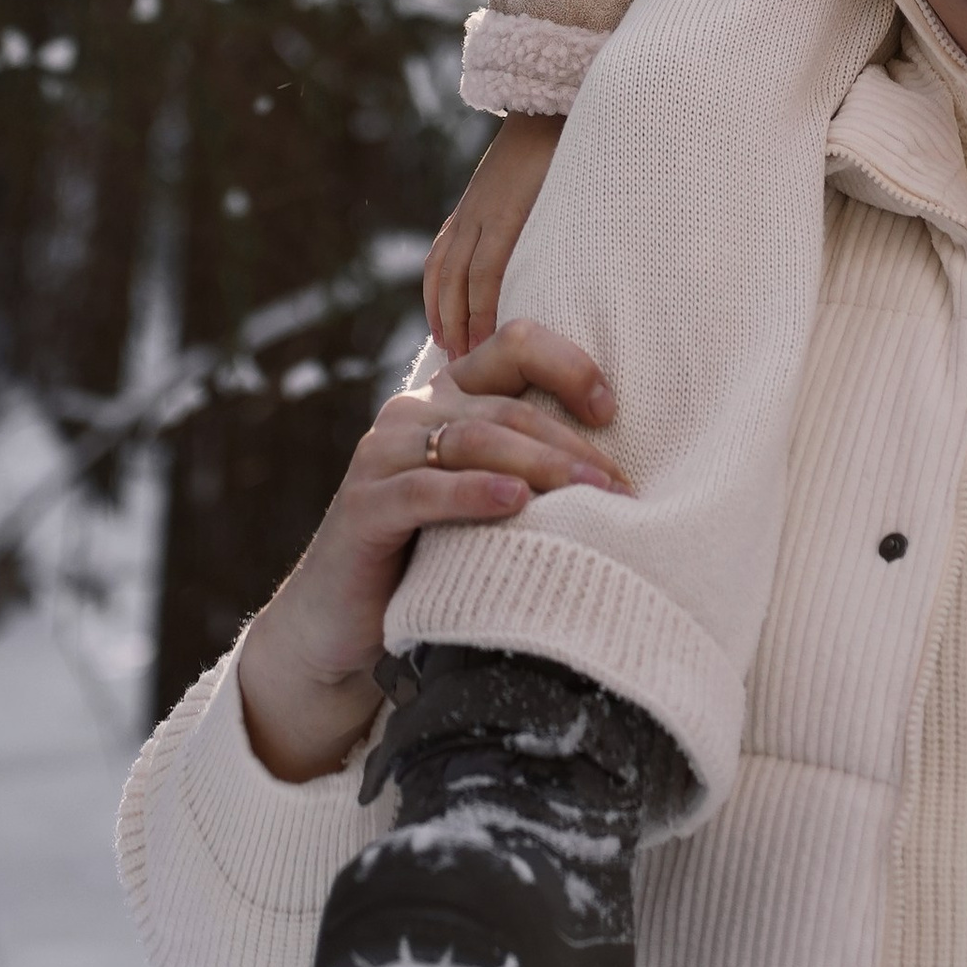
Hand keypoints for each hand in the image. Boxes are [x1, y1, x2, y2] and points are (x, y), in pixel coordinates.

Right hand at [234, 320, 625, 782]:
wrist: (341, 622)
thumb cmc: (431, 556)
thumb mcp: (483, 498)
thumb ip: (527, 464)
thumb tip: (626, 466)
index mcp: (447, 396)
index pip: (512, 344)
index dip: (567, 363)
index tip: (613, 409)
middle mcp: (412, 411)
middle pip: (505, 405)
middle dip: (569, 441)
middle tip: (619, 484)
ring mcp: (381, 455)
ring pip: (473, 440)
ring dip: (539, 465)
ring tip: (588, 495)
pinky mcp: (363, 507)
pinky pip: (425, 490)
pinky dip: (474, 493)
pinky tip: (515, 503)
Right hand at [424, 113, 564, 356]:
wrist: (545, 113)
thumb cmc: (573, 155)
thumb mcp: (577, 193)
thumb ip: (571, 233)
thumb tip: (582, 282)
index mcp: (508, 212)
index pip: (486, 274)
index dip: (483, 315)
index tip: (486, 352)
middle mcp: (480, 214)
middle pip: (458, 278)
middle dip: (458, 324)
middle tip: (466, 366)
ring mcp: (468, 211)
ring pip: (442, 268)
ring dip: (442, 311)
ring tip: (449, 350)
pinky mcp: (464, 209)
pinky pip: (440, 253)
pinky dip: (435, 287)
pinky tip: (440, 311)